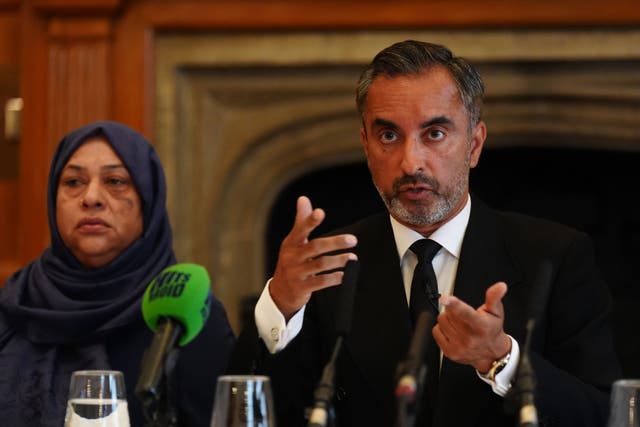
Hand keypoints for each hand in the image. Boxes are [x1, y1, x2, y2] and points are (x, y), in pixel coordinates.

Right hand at [270, 196, 357, 320]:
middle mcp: (292, 257)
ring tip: (353, 257)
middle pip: (315, 247)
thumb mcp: (293, 242)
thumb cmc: (291, 261)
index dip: (309, 221)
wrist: (280, 292)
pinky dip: (334, 278)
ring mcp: (296, 273)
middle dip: (335, 242)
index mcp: (291, 243)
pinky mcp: (301, 288)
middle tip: (353, 240)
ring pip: (320, 264)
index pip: (300, 229)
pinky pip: (321, 282)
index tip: (320, 212)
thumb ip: (302, 221)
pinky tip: (345, 275)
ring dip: (339, 260)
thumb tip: (303, 198)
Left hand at [432, 281, 511, 372]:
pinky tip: (453, 332)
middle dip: (453, 310)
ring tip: (459, 323)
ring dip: (447, 319)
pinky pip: (436, 332)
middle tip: (462, 315)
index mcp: (481, 326)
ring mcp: (459, 347)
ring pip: (441, 321)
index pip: (465, 313)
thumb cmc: (492, 330)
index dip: (454, 304)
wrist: (492, 354)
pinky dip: (442, 329)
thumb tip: (500, 286)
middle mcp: (469, 338)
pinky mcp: (450, 352)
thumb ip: (494, 297)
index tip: (445, 299)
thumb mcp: (496, 312)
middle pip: (448, 314)